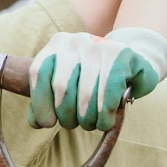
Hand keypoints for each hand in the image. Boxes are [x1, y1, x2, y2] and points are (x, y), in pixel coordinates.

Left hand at [28, 26, 166, 129]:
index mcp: (57, 45)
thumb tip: (35, 122)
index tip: (46, 123)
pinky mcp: (122, 54)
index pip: (39, 73)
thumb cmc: (93, 79)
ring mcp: (99, 45)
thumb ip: (48, 101)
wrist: (131, 65)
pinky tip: (106, 121)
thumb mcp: (67, 85)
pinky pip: (109, 90)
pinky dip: (105, 111)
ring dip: (87, 117)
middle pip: (62, 86)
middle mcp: (75, 41)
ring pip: (86, 92)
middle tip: (73, 124)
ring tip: (90, 124)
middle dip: (66, 114)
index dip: (40, 102)